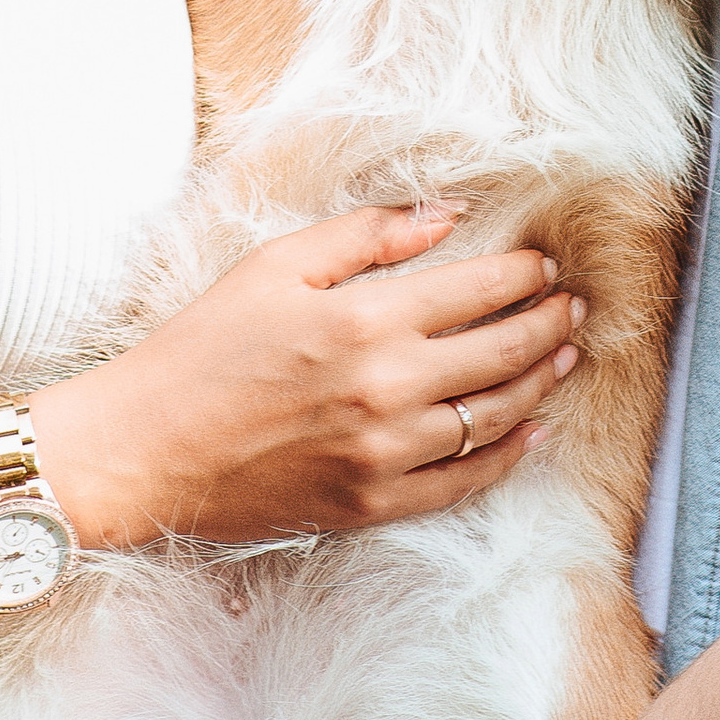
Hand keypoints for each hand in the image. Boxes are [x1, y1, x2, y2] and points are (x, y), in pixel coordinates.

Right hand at [30, 208, 581, 551]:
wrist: (145, 449)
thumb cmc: (202, 347)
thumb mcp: (277, 266)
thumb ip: (367, 234)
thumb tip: (446, 214)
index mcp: (364, 321)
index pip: (476, 291)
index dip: (523, 274)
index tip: (545, 262)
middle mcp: (387, 391)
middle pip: (501, 353)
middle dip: (548, 323)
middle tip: (574, 305)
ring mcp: (384, 456)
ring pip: (494, 418)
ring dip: (540, 383)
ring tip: (564, 355)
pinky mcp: (371, 505)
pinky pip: (463, 483)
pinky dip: (508, 456)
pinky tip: (532, 432)